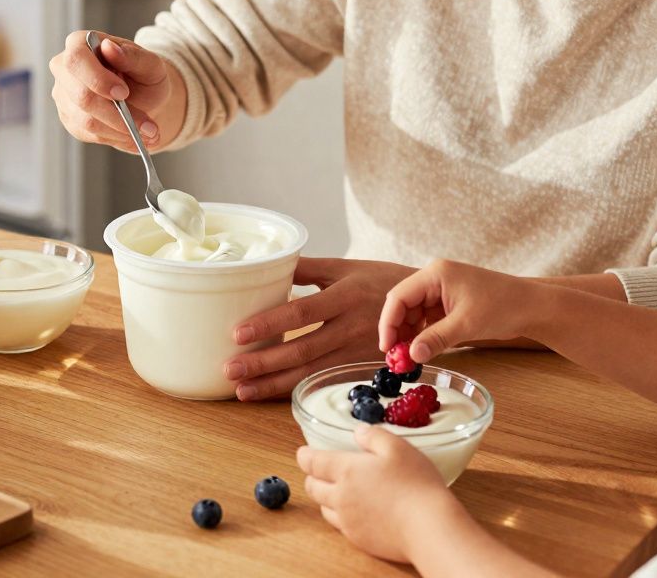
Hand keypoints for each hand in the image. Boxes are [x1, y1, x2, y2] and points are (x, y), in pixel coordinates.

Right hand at [48, 30, 185, 152]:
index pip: (76, 59)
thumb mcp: (149, 63)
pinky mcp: (70, 119)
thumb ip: (132, 55)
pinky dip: (117, 138)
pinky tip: (134, 136)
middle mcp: (64, 69)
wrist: (143, 96)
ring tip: (149, 132)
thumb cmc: (144, 75)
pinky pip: (90, 134)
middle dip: (117, 115)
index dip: (98, 79)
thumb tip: (109, 47)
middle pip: (81, 96)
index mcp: (80, 44)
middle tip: (147, 125)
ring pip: (87, 121)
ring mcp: (64, 96)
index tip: (123, 93)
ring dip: (122, 130)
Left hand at [225, 258, 415, 400]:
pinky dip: (292, 388)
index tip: (238, 333)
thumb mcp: (347, 267)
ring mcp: (355, 352)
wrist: (428, 308)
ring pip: (308, 372)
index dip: (269, 324)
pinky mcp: (359, 369)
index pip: (301, 313)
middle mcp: (350, 327)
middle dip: (262, 362)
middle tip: (229, 370)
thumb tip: (270, 264)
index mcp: (344, 296)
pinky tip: (269, 393)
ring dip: (272, 383)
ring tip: (241, 389)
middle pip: (301, 349)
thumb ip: (308, 268)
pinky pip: (321, 380)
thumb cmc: (382, 281)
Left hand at [298, 426, 456, 562]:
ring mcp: (348, 521)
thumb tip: (358, 431)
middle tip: (319, 471)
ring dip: (325, 498)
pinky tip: (356, 512)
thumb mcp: (398, 448)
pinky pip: (341, 526)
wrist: (428, 528)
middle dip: (312, 477)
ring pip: (324, 508)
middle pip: (313, 487)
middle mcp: (341, 497)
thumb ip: (374, 436)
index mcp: (346, 471)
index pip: (313, 462)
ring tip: (337, 491)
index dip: (305, 456)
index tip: (304, 452)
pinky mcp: (359, 539)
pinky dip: (341, 516)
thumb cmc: (416, 484)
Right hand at [379, 259, 547, 363]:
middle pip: (403, 305)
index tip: (387, 348)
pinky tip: (421, 351)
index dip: (389, 323)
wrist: (533, 307)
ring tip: (408, 358)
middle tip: (396, 358)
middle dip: (397, 331)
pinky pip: (427, 319)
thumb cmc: (504, 306)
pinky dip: (423, 335)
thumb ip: (436, 339)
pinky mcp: (449, 303)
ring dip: (409, 336)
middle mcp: (435, 279)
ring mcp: (442, 291)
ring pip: (414, 314)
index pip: (399, 297)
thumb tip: (411, 356)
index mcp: (435, 274)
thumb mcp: (466, 324)